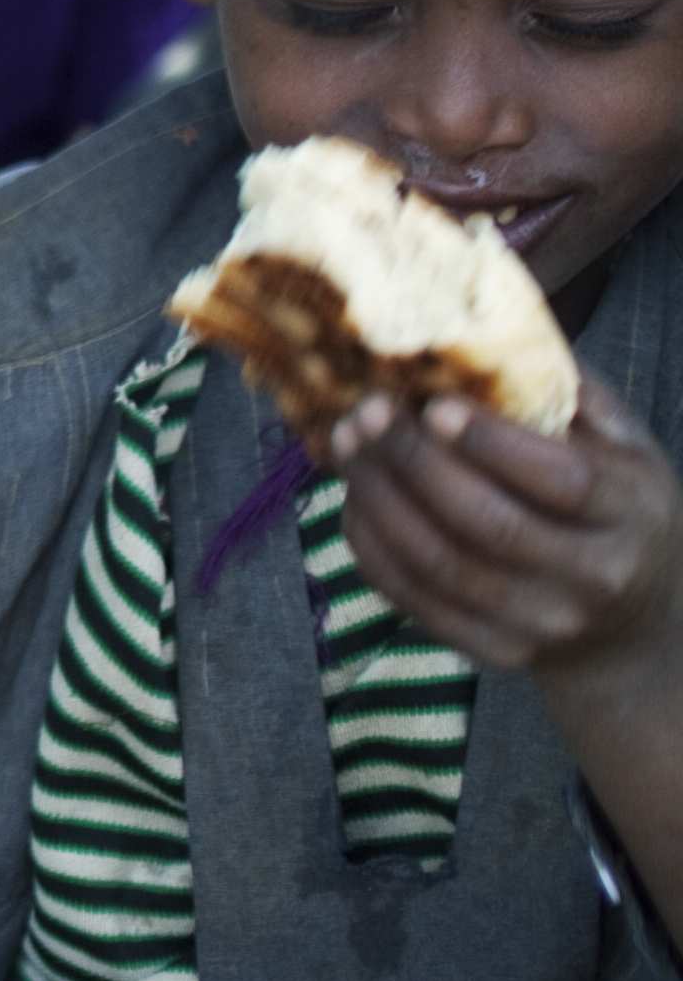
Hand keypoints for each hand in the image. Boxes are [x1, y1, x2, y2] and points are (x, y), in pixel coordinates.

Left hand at [330, 378, 682, 688]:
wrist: (629, 626)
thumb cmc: (616, 510)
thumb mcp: (625, 448)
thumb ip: (566, 394)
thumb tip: (482, 330)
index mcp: (633, 513)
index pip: (562, 481)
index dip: (490, 442)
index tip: (431, 403)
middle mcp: (594, 577)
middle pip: (488, 522)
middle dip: (412, 461)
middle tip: (365, 410)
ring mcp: (543, 623)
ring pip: (439, 563)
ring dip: (378, 498)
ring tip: (347, 443)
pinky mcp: (496, 651)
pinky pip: (414, 598)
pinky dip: (371, 545)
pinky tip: (356, 497)